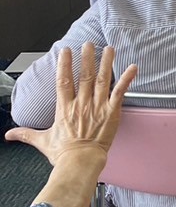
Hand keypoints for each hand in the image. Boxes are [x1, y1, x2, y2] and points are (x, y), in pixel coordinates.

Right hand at [6, 42, 136, 168]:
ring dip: (106, 63)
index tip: (66, 51)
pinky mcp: (112, 112)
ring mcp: (97, 107)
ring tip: (109, 49)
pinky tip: (133, 68)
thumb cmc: (63, 153)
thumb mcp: (41, 141)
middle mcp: (81, 104)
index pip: (63, 81)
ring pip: (103, 80)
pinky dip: (127, 79)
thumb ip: (26, 134)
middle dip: (87, 58)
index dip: (65, 64)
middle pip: (85, 76)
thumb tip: (9, 134)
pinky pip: (120, 92)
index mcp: (64, 108)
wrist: (80, 162)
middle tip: (89, 44)